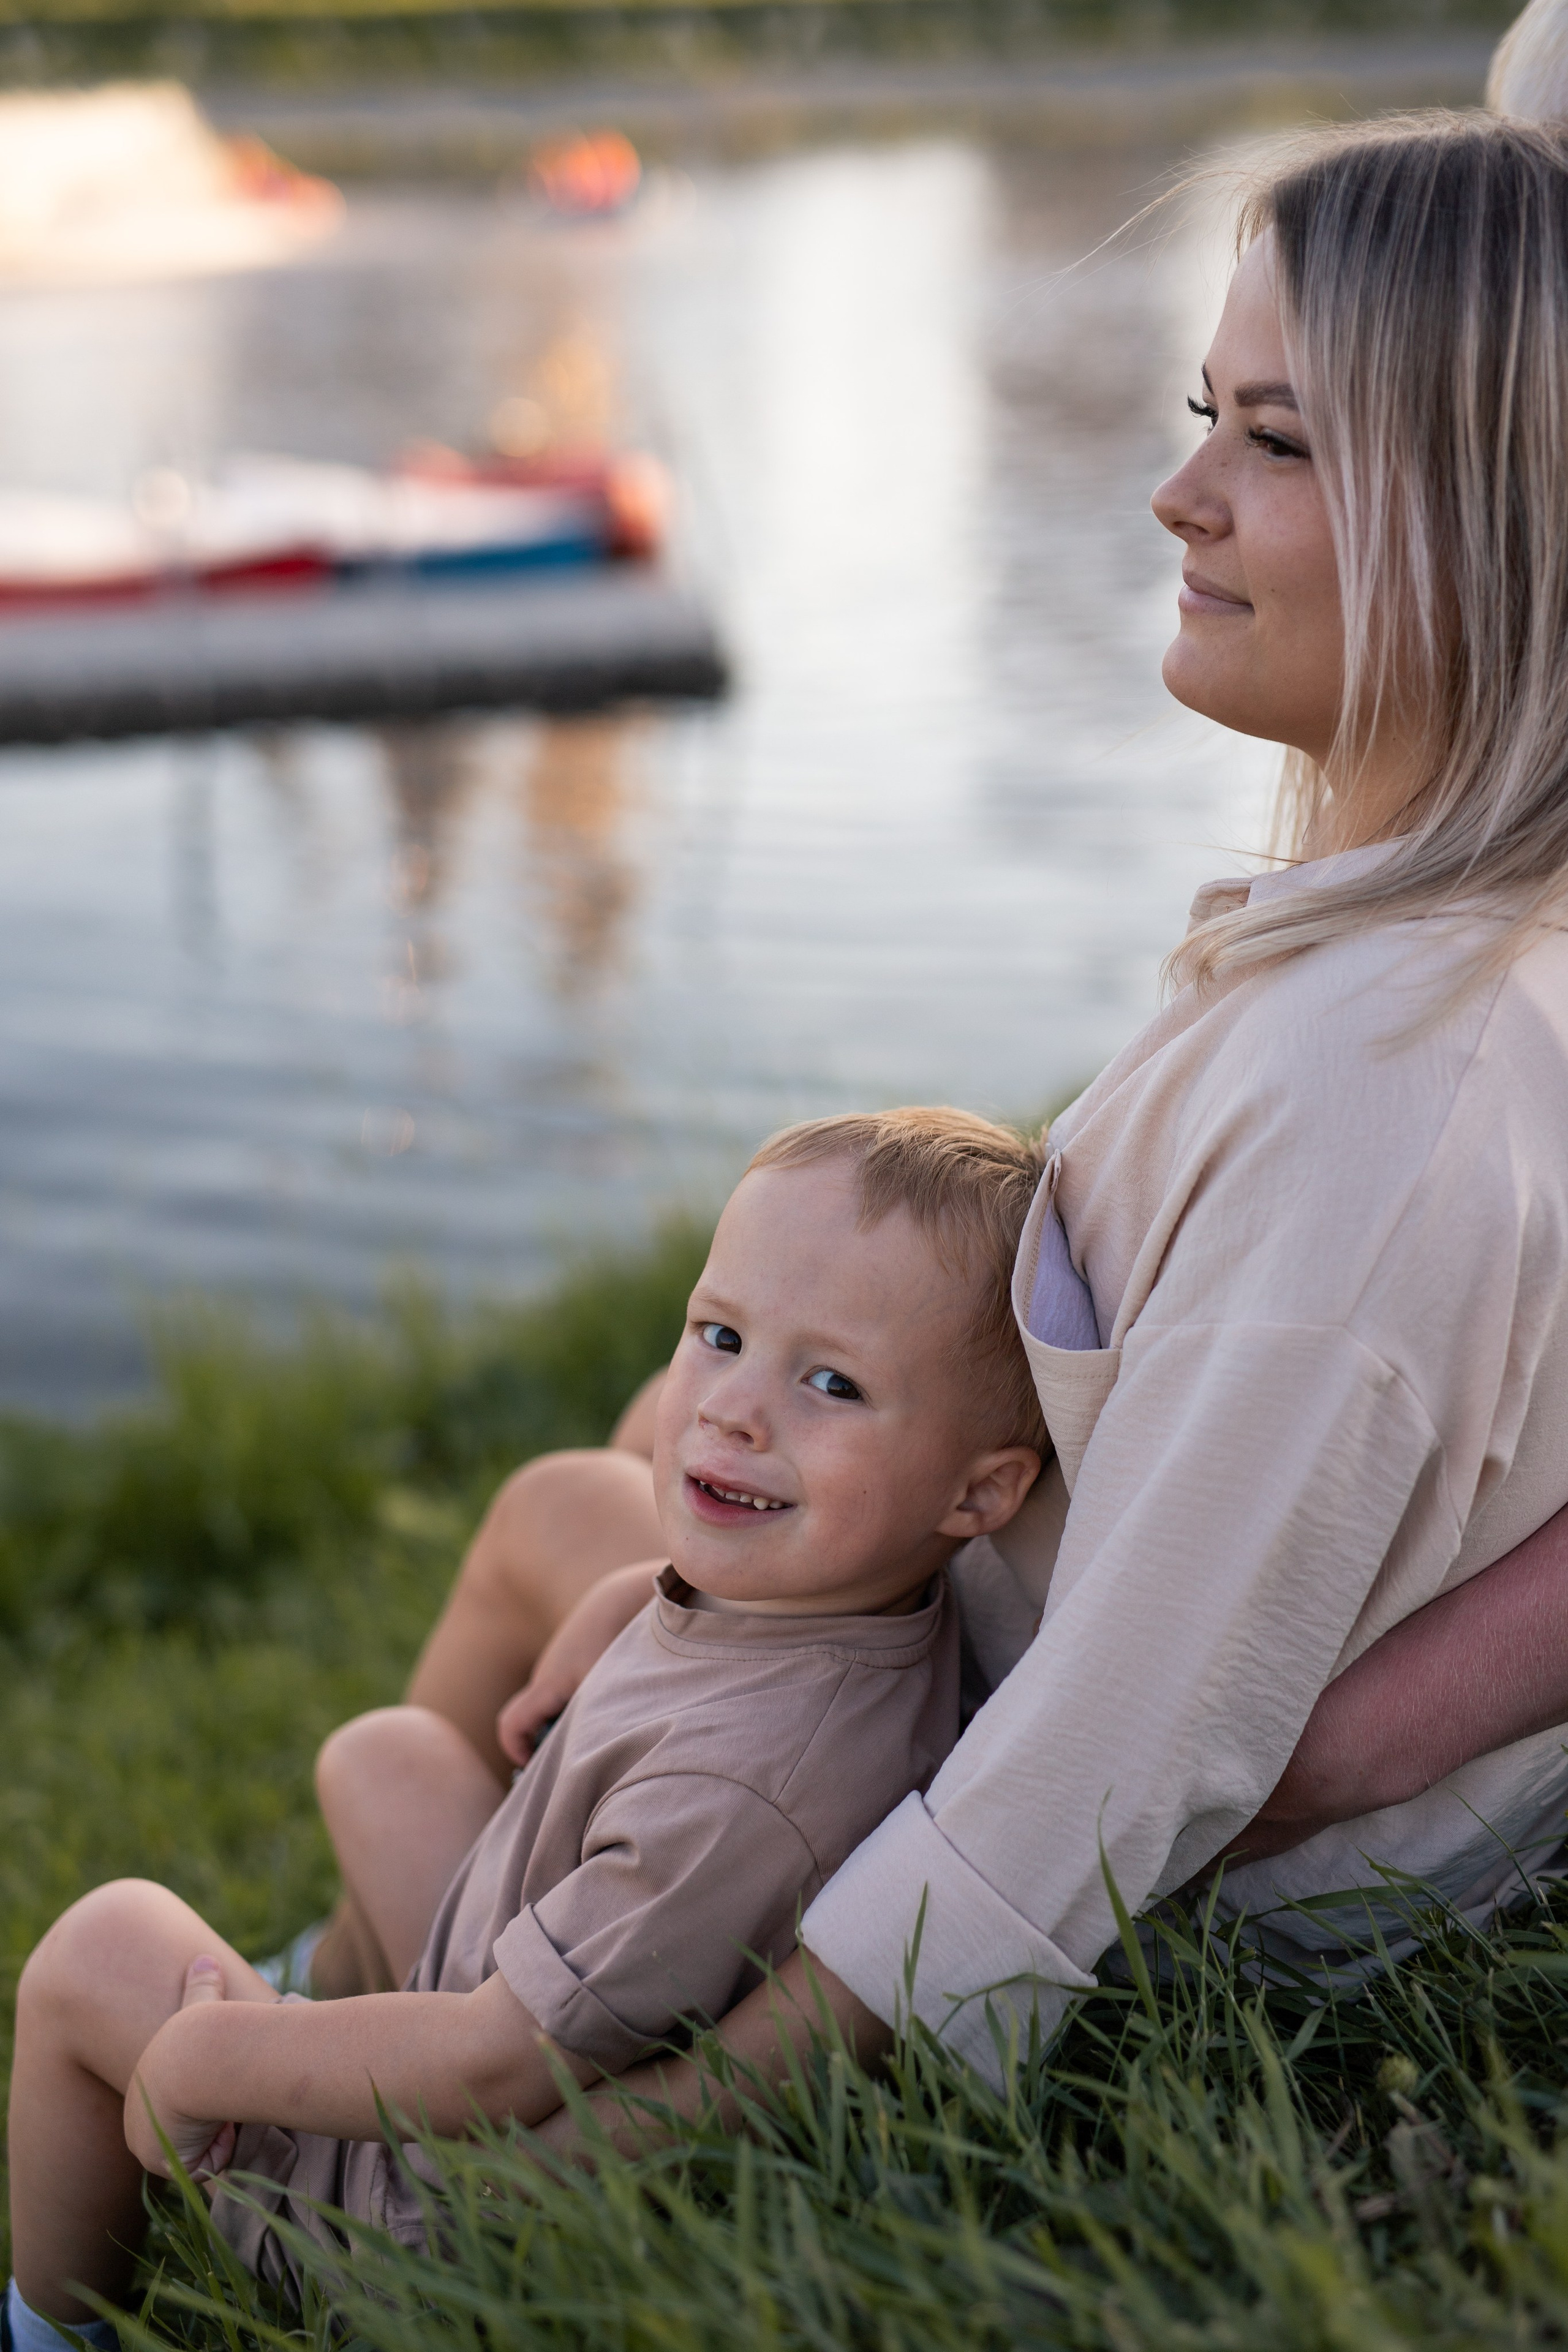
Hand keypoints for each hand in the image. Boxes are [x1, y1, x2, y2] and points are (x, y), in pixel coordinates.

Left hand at [125, 1956, 236, 2178]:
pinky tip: (218, 2125)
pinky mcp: (153, 2159)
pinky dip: (216, 2148)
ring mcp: (142, 2136)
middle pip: (183, 2126)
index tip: (217, 2081)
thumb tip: (205, 1958)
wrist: (196, 2055)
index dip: (203, 2090)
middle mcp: (137, 2109)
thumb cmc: (203, 2027)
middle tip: (225, 2097)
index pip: (176, 2097)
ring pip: (193, 2146)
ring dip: (214, 2131)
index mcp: (145, 2078)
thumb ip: (202, 1985)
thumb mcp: (202, 2001)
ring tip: (222, 2106)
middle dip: (208, 2116)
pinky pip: (198, 2163)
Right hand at [496, 1558, 661, 1765]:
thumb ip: (593, 1725)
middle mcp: (547, 1675)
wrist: (625, 1597)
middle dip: (547, 1742)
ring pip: (554, 1704)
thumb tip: (585, 1759)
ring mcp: (561, 1664)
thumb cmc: (616, 1643)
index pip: (511, 1725)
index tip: (538, 1767)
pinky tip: (616, 1700)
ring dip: (570, 1721)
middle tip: (579, 1757)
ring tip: (607, 1727)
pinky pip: (570, 1688)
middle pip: (531, 1719)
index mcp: (546, 1685)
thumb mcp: (605, 1689)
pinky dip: (583, 1701)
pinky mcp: (578, 1657)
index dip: (516, 1751)